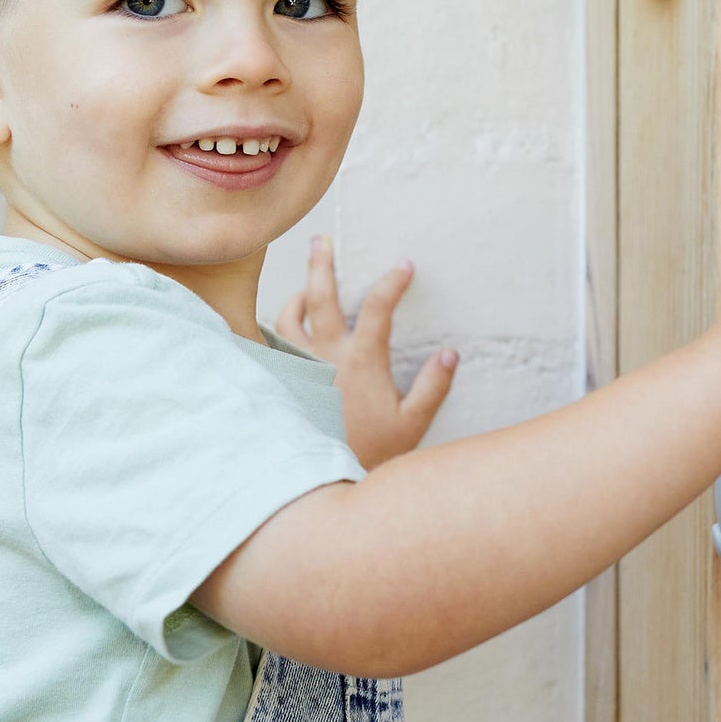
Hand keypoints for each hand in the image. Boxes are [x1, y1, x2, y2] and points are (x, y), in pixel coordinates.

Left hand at [277, 235, 457, 470]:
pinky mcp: (283, 383)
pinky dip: (275, 332)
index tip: (405, 266)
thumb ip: (433, 388)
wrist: (319, 480)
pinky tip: (281, 332)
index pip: (378, 308)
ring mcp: (299, 368)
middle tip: (321, 240)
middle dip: (321, 265)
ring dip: (296, 296)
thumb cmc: (369, 453)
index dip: (393, 283)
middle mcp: (324, 356)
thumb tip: (449, 354)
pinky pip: (271, 347)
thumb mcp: (412, 424)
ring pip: (286, 318)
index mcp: (360, 361)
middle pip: (320, 297)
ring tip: (304, 288)